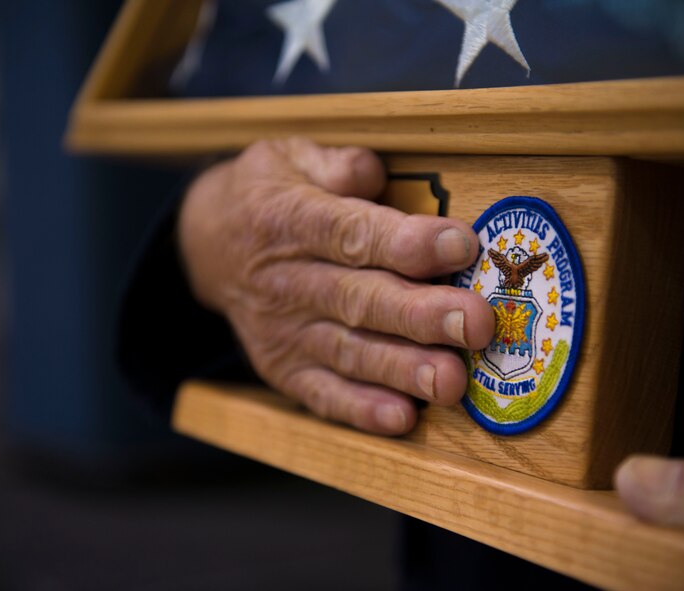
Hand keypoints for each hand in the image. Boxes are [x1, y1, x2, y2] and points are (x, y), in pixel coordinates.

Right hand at [177, 138, 494, 434]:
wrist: (209, 246)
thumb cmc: (270, 197)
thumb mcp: (289, 157)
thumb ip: (336, 165)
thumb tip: (372, 172)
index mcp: (289, 220)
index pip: (350, 233)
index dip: (406, 243)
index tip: (460, 245)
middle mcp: (285, 281)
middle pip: (358, 299)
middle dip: (420, 314)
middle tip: (475, 322)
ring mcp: (284, 332)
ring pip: (349, 352)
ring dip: (402, 368)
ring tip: (451, 379)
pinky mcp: (285, 369)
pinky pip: (323, 394)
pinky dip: (361, 410)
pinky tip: (401, 417)